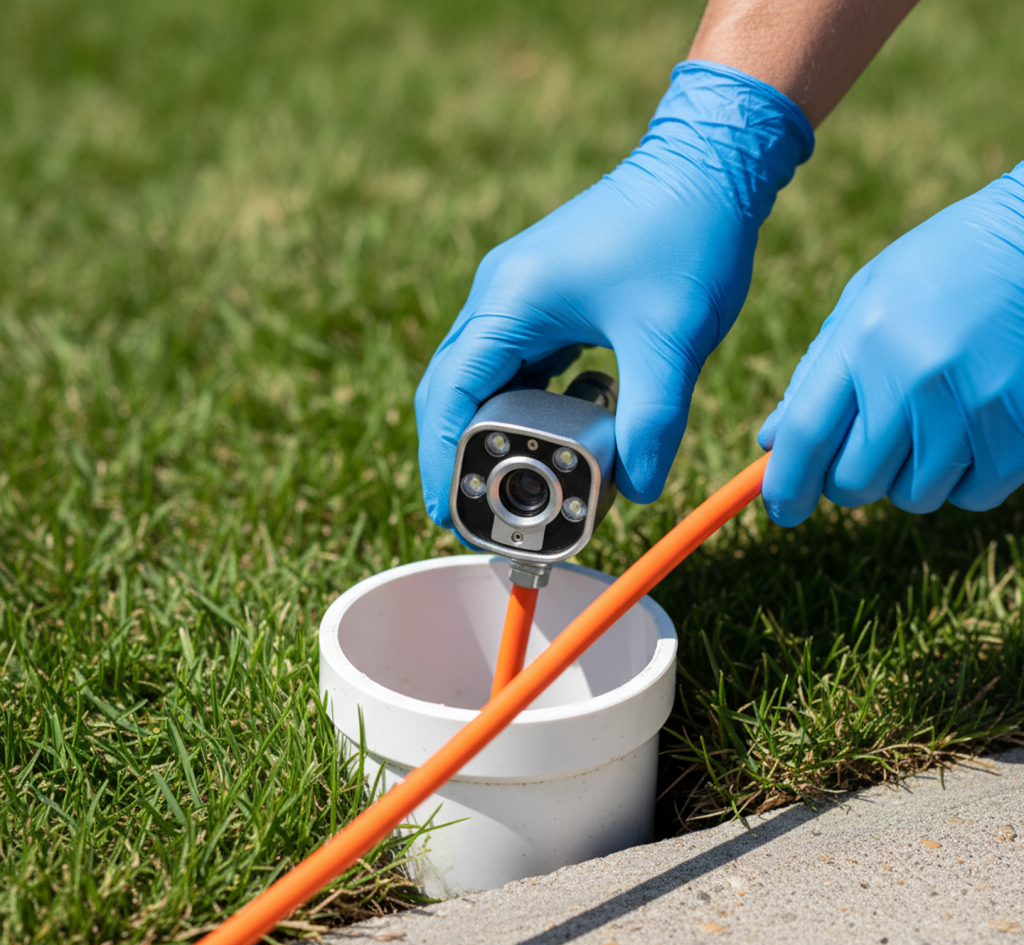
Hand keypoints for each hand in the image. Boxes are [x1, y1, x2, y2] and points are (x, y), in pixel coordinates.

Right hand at [415, 61, 812, 527]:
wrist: (707, 163)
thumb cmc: (686, 235)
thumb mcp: (671, 338)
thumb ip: (653, 420)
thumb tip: (640, 490)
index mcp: (511, 301)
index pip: (451, 393)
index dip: (441, 459)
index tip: (446, 513)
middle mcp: (500, 297)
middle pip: (451, 390)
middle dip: (457, 454)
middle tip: (472, 513)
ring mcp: (519, 297)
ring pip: (482, 381)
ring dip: (492, 433)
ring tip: (509, 486)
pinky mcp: (545, 302)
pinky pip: (518, 367)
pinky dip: (525, 408)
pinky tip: (551, 436)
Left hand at [759, 163, 1023, 525]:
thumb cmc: (947, 267)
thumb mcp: (868, 297)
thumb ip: (817, 372)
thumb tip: (773, 443)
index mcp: (866, 340)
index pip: (806, 437)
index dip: (785, 485)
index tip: (782, 509)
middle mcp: (915, 379)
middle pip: (854, 482)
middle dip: (848, 480)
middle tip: (866, 449)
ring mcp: (973, 408)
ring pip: (913, 496)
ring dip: (909, 478)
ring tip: (928, 425)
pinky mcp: (1021, 433)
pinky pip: (971, 495)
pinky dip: (964, 479)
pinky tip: (972, 430)